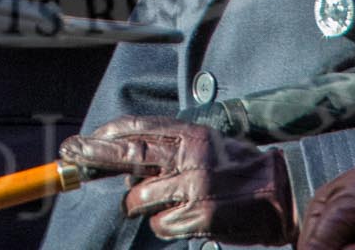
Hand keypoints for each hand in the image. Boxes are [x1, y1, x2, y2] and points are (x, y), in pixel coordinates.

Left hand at [61, 116, 295, 244]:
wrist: (282, 193)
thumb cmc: (239, 171)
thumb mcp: (206, 146)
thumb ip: (170, 149)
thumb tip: (126, 161)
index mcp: (191, 134)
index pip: (138, 128)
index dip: (106, 134)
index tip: (81, 141)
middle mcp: (191, 155)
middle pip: (129, 152)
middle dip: (95, 154)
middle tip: (71, 154)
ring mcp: (195, 185)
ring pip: (139, 198)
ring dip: (140, 206)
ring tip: (162, 205)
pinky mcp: (200, 214)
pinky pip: (160, 225)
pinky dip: (165, 226)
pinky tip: (184, 221)